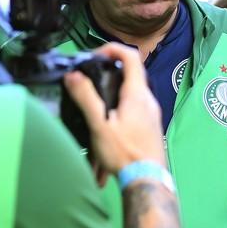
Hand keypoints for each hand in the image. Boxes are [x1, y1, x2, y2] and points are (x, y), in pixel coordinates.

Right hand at [63, 43, 165, 173]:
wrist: (147, 179)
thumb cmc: (125, 153)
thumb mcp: (100, 125)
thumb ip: (87, 98)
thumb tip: (73, 75)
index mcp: (137, 95)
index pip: (131, 57)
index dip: (113, 48)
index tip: (95, 55)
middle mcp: (149, 100)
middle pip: (130, 75)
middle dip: (109, 74)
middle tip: (89, 81)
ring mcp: (152, 113)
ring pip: (131, 95)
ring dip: (112, 97)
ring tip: (94, 109)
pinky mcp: (151, 126)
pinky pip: (134, 110)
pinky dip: (119, 112)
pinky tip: (106, 128)